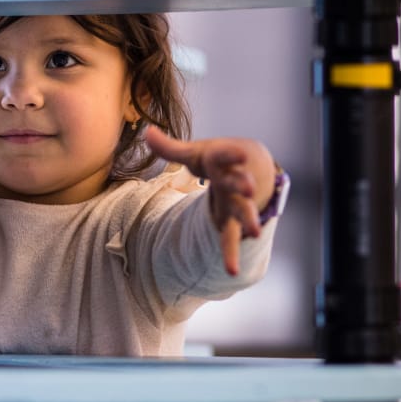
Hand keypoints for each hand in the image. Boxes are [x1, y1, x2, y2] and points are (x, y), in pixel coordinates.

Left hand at [143, 126, 274, 276]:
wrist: (254, 164)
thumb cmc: (218, 157)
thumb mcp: (196, 152)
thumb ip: (171, 148)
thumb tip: (146, 131)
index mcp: (223, 160)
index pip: (227, 155)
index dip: (232, 154)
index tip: (241, 154)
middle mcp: (233, 180)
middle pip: (239, 182)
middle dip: (244, 184)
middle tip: (249, 188)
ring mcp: (236, 200)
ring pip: (242, 210)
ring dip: (248, 218)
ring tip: (254, 231)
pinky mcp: (232, 218)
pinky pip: (231, 237)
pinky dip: (231, 253)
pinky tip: (231, 270)